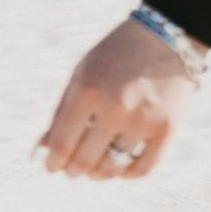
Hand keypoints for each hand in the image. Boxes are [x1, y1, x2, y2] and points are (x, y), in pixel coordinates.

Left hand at [40, 5, 207, 180]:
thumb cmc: (115, 56)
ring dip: (99, 173)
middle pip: (85, 162)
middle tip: (72, 169)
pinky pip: (142, 168)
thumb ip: (61, 113)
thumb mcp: (81, 75)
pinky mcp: (167, 129)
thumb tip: (43, 150)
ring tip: (96, 167)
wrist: (166, 38)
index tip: (51, 166)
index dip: (53, 162)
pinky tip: (121, 166)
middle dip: (73, 170)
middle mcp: (115, 108)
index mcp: (87, 92)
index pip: (61, 145)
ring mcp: (143, 120)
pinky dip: (127, 173)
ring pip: (113, 169)